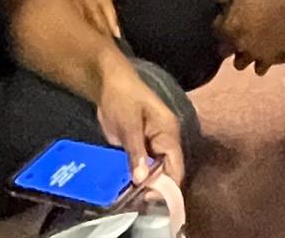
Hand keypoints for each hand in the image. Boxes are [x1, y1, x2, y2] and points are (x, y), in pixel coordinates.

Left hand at [95, 56, 187, 188]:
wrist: (108, 82)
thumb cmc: (123, 96)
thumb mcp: (129, 124)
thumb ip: (136, 151)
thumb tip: (142, 179)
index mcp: (169, 131)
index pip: (176, 164)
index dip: (167, 185)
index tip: (150, 198)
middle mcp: (164, 140)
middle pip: (167, 171)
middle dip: (156, 188)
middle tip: (138, 202)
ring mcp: (152, 143)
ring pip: (155, 171)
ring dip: (146, 184)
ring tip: (132, 198)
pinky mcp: (140, 146)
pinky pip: (144, 166)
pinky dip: (138, 177)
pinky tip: (127, 188)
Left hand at [216, 0, 284, 72]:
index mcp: (230, 26)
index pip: (215, 29)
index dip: (219, 21)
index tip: (224, 15)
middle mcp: (239, 44)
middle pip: (224, 51)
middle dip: (226, 41)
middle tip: (234, 30)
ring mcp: (254, 54)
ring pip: (240, 64)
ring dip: (241, 54)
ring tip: (246, 44)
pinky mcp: (270, 58)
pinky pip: (260, 69)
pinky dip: (259, 62)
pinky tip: (261, 52)